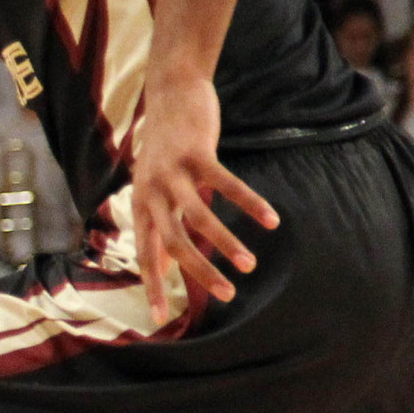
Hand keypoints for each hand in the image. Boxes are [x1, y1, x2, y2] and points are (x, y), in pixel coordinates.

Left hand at [130, 77, 278, 326]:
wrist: (170, 92)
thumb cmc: (167, 147)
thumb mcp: (157, 186)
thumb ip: (162, 221)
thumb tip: (167, 263)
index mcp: (142, 205)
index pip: (145, 254)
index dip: (152, 286)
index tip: (158, 320)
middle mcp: (151, 192)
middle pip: (173, 243)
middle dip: (199, 273)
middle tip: (226, 296)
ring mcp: (172, 173)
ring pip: (199, 218)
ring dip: (226, 243)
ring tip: (249, 264)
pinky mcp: (196, 154)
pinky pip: (226, 184)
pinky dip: (250, 203)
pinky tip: (271, 220)